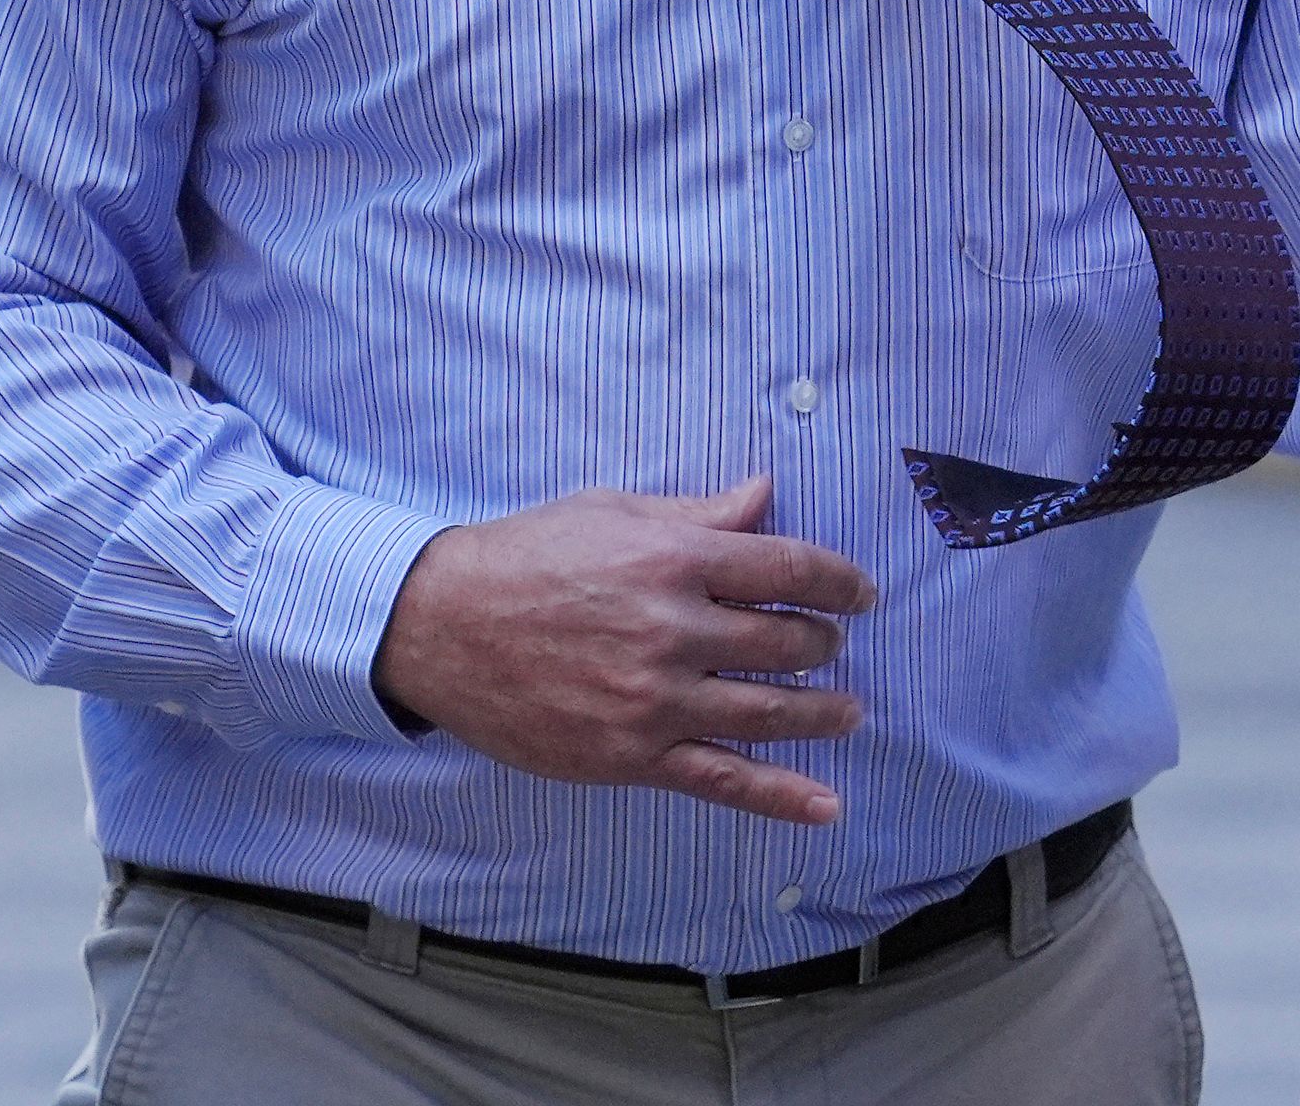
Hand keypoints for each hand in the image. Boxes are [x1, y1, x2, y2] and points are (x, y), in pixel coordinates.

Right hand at [369, 473, 875, 822]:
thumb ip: (699, 514)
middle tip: (832, 643)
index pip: (789, 568)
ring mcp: (654, 700)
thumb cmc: (525, 557)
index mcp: (675, 558)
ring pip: (767, 712)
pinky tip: (826, 804)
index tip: (860, 592)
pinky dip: (781, 797)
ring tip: (848, 711)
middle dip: (823, 643)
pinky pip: (721, 781)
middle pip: (785, 641)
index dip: (839, 580)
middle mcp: (674, 630)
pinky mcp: (630, 755)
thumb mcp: (613, 513)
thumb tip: (766, 493)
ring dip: (821, 712)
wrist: (439, 625)